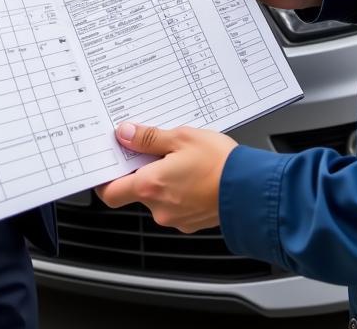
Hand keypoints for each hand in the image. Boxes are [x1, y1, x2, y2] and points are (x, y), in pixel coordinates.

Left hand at [95, 122, 237, 232]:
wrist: (252, 189)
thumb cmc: (219, 163)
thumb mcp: (182, 137)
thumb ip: (149, 137)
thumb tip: (125, 134)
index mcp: (150, 186)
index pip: (110, 192)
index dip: (105, 179)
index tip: (109, 163)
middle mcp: (159, 208)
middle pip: (136, 191)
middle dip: (142, 171)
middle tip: (154, 149)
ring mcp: (175, 218)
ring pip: (158, 197)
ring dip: (163, 180)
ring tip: (182, 158)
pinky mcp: (192, 222)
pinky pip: (176, 204)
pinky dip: (179, 190)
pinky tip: (194, 173)